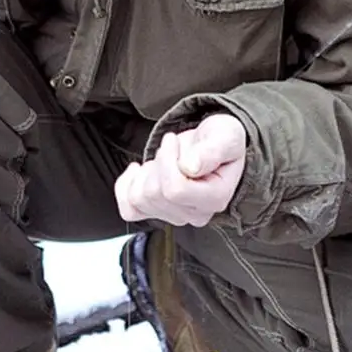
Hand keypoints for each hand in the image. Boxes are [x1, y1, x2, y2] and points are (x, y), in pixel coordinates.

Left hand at [114, 113, 246, 226]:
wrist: (213, 143)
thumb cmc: (221, 139)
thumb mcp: (226, 135)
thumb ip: (213, 150)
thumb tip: (190, 167)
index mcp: (215, 198)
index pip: (175, 190)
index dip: (166, 160)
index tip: (171, 139)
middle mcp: (196, 214)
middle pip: (155, 194)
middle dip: (156, 163)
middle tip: (171, 148)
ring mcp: (176, 216)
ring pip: (140, 200)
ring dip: (146, 172)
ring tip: (163, 159)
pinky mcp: (157, 213)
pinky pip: (129, 209)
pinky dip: (126, 186)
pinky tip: (138, 170)